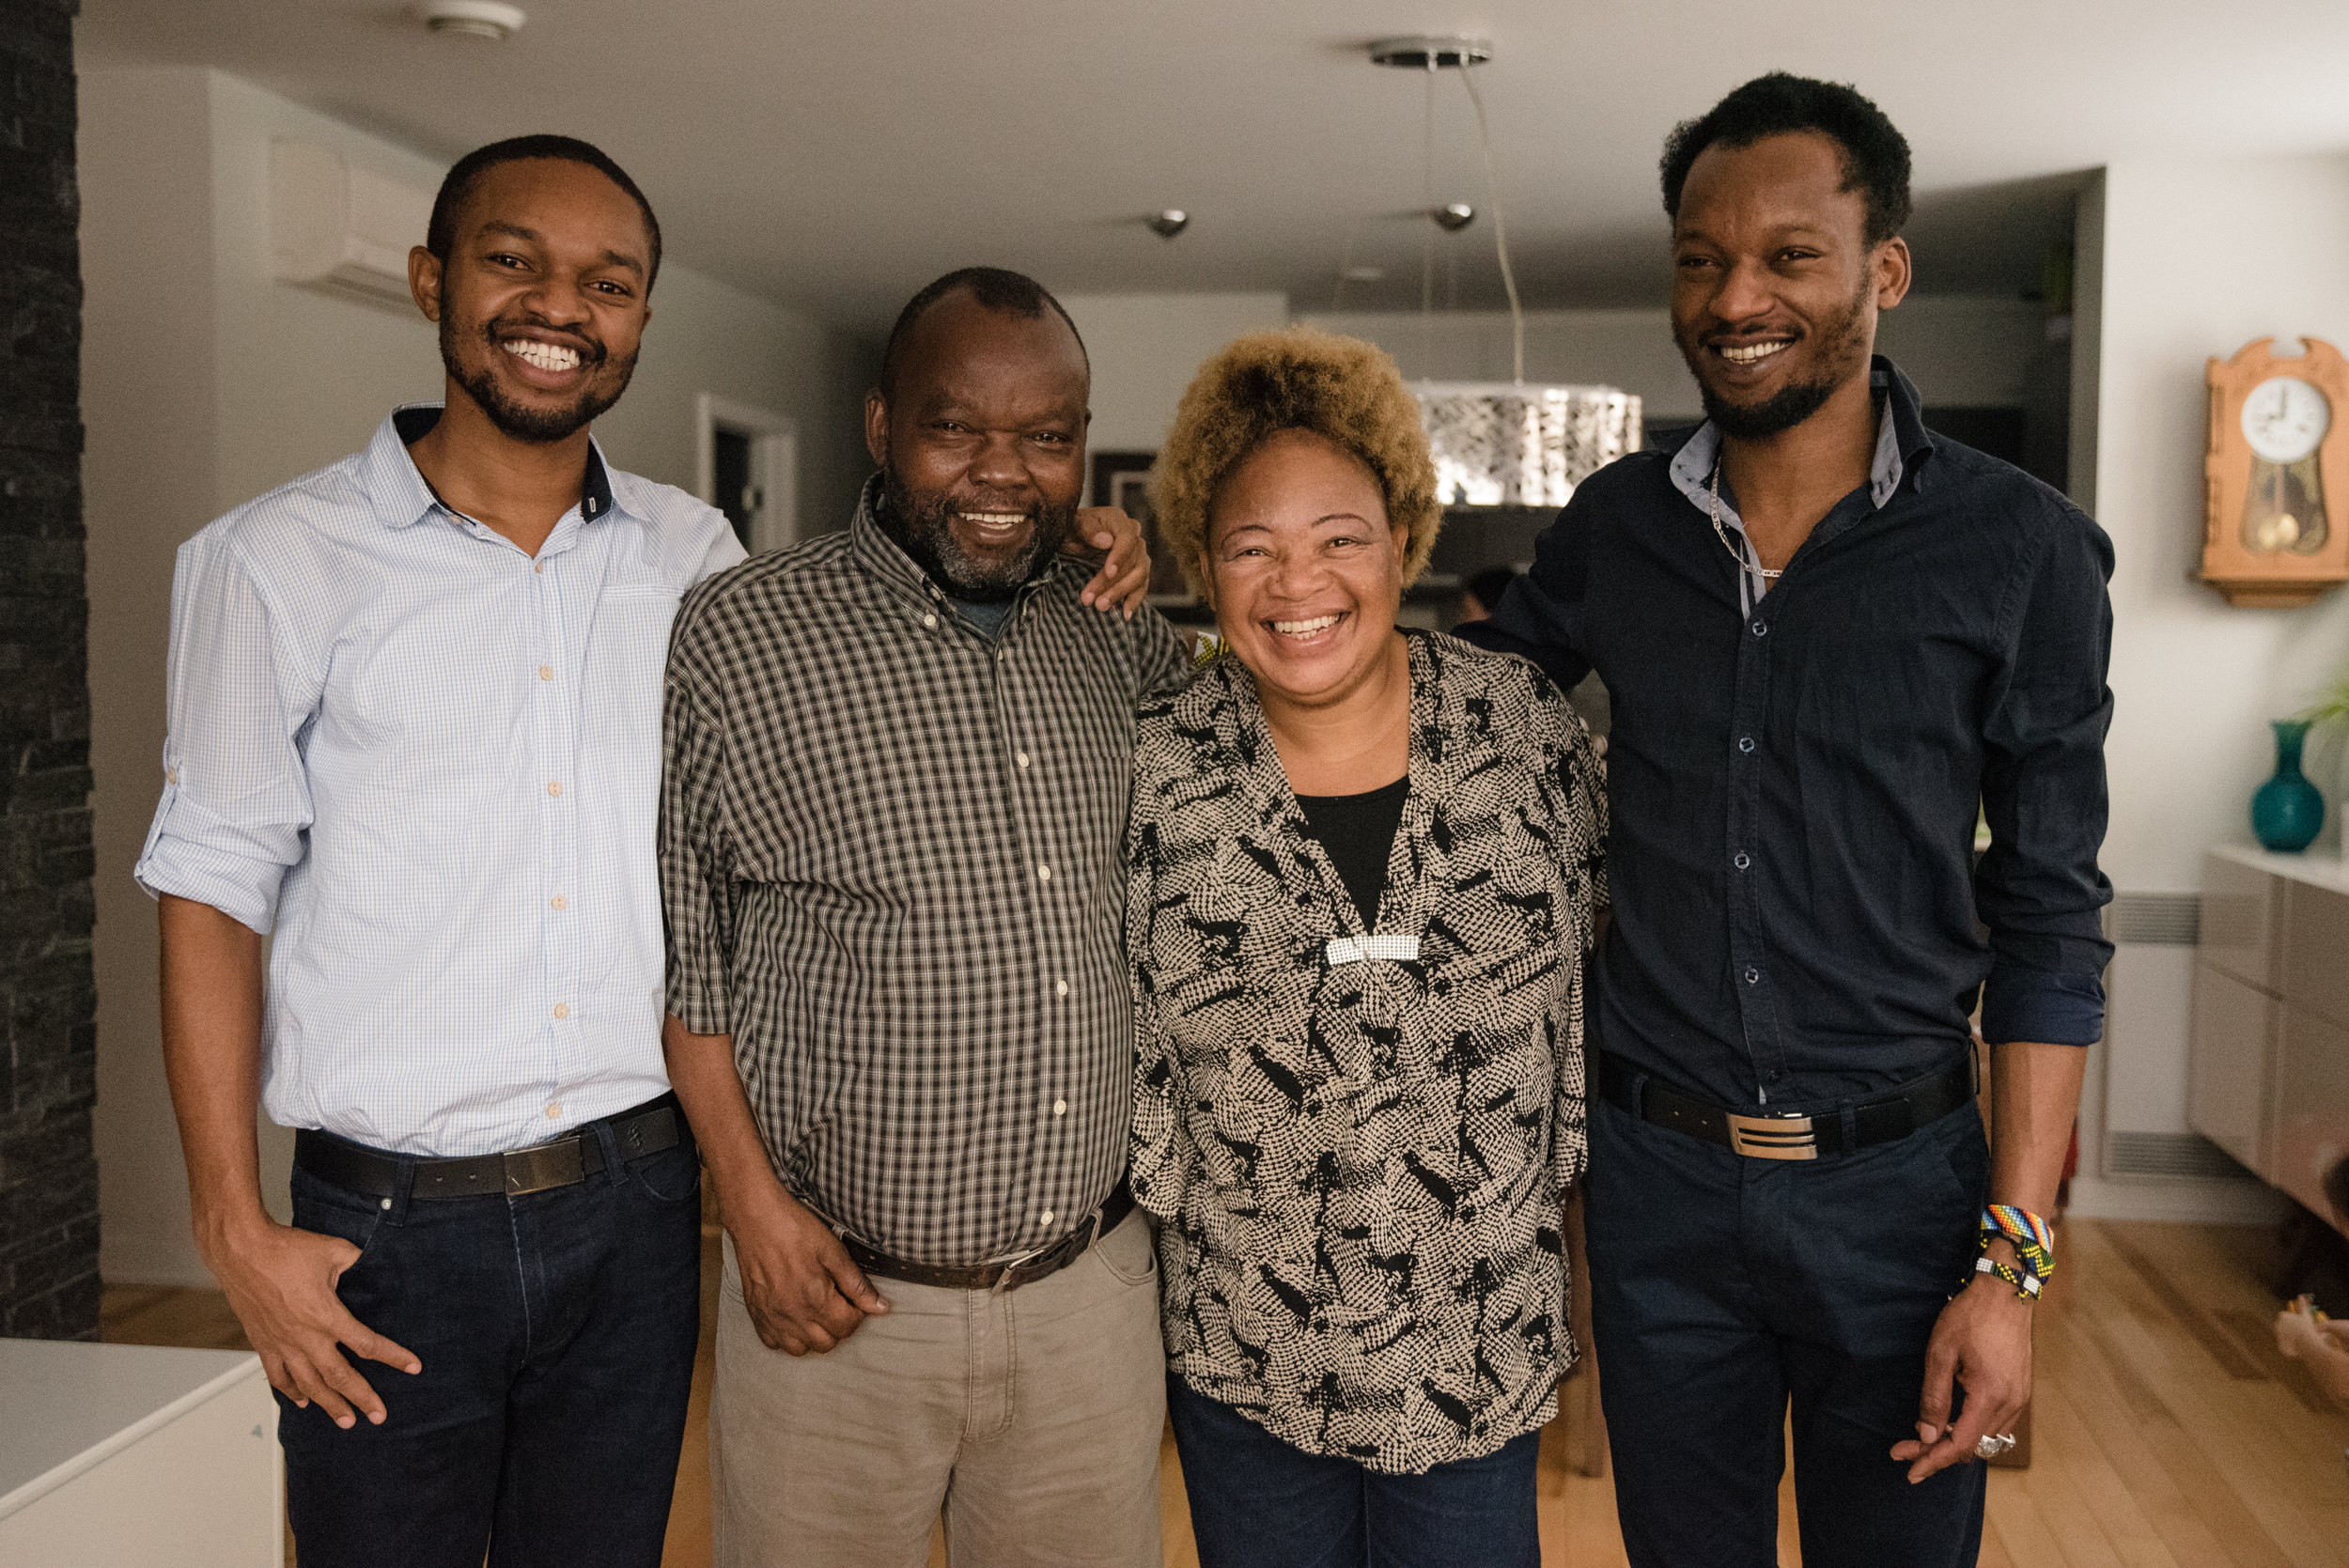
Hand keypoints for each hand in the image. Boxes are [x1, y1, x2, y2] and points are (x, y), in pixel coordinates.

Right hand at [205, 1214, 419, 1428]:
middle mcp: (305, 1337)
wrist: (241, 1251)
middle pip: (339, 1377)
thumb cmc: (284, 1249)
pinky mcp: (262, 1343)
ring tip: (346, 1421)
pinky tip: (302, 1401)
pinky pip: (278, 1376)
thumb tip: (368, 1265)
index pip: (367, 1344)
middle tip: (378, 1416)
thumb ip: (356, 1263)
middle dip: (361, 1398)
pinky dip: (291, 1393)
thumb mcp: (334, 1250)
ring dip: (329, 1405)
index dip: (393, 1357)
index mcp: (326, 1316)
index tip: (412, 1367)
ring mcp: (282, 1344)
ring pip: (309, 1385)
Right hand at [726, 1180, 889, 1354]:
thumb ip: (857, 1284)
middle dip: (838, 1327)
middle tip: (837, 1304)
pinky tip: (792, 1316)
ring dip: (813, 1336)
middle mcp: (793, 1316)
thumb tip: (881, 1308)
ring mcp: (771, 1318)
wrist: (756, 1218)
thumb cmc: (795, 1229)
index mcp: (816, 1300)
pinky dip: (786, 1336)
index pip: (847, 1327)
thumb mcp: (833, 1251)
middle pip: (826, 1343)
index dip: (857, 1314)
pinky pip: (773, 1343)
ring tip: (816, 1313)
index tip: (853, 1299)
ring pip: (799, 1349)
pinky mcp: (755, 1314)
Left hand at [1066, 505, 1150, 617]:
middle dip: (1113, 583)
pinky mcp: (1135, 571)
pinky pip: (1140, 586)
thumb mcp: (1071, 525)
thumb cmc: (1069, 529)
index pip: (1127, 539)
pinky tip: (1124, 614)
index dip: (1120, 557)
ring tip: (1100, 607)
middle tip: (1092, 600)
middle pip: (1133, 562)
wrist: (1069, 539)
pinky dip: (1133, 600)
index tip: (1109, 572)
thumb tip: (1107, 541)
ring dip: (1120, 594)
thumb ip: (1087, 529)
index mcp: (1118, 520)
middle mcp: (1133, 536)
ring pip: (1139, 576)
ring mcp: (1137, 554)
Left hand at [1889, 1271, 2033, 1481]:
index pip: (1961, 1444)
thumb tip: (1928, 1435)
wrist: (2007, 1291)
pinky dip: (1973, 1431)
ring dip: (1957, 1443)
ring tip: (1925, 1440)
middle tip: (1906, 1450)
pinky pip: (1998, 1425)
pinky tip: (1952, 1424)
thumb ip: (1934, 1397)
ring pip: (1987, 1439)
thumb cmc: (1970, 1316)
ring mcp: (2020, 1398)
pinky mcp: (2021, 1391)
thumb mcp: (1940, 1353)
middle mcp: (2011, 1404)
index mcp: (1990, 1395)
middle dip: (1939, 1453)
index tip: (1910, 1470)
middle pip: (1974, 1447)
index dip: (1934, 1461)